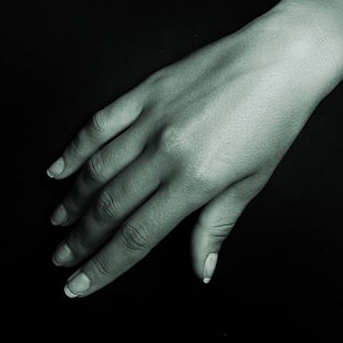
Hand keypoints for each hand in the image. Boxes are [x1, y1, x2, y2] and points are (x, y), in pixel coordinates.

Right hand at [46, 0, 342, 297]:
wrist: (284, 57)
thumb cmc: (278, 118)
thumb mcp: (255, 180)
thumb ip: (218, 225)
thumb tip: (200, 268)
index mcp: (195, 180)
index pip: (137, 236)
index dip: (103, 266)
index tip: (78, 285)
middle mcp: (166, 152)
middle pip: (109, 208)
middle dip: (81, 241)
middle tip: (59, 261)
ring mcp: (152, 119)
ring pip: (97, 170)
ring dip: (73, 202)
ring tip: (58, 225)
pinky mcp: (148, 91)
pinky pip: (100, 124)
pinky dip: (75, 150)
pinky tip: (58, 169)